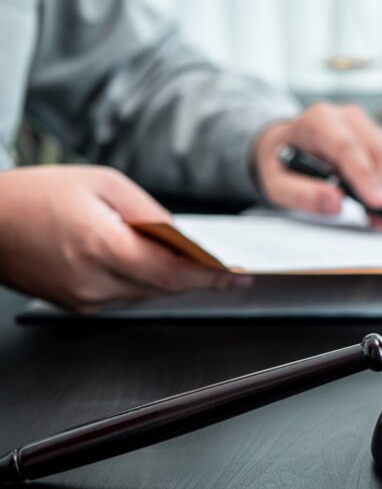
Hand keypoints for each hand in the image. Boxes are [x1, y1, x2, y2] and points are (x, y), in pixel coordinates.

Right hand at [0, 166, 242, 311]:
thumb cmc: (34, 195)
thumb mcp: (102, 183)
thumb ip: (149, 212)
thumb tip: (181, 235)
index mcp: (101, 247)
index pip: (174, 274)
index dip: (212, 277)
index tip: (239, 276)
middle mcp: (93, 282)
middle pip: (166, 289)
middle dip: (200, 279)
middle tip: (230, 270)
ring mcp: (83, 300)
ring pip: (148, 295)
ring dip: (174, 281)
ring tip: (202, 266)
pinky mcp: (76, 306)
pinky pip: (126, 297)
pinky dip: (147, 283)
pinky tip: (159, 267)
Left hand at [252, 103, 381, 214]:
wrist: (287, 145)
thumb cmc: (283, 163)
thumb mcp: (276, 185)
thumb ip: (302, 195)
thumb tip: (335, 203)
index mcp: (318, 121)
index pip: (348, 147)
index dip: (366, 176)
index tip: (378, 202)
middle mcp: (348, 117)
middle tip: (376, 218)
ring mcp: (369, 125)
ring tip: (372, 211)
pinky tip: (376, 199)